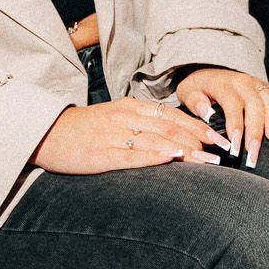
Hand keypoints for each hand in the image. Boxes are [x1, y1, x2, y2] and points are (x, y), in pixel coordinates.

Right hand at [34, 97, 225, 174]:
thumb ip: (143, 125)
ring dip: (184, 150)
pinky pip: (132, 155)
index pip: (173, 115)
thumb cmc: (84, 130)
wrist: (47, 134)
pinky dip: (154, 156)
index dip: (199, 126)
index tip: (220, 138)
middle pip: (170, 127)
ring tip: (206, 161)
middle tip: (221, 153)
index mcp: (131, 107)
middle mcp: (125, 117)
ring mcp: (113, 135)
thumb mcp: (115, 119)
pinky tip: (171, 160)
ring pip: (156, 140)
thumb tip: (175, 138)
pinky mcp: (101, 154)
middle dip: (199, 140)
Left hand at [175, 65, 268, 170]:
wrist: (209, 70)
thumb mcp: (187, 90)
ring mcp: (259, 85)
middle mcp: (244, 81)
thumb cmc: (198, 87)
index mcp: (224, 83)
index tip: (236, 147)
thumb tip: (207, 113)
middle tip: (254, 154)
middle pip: (255, 105)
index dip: (236, 125)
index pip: (233, 104)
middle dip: (256, 132)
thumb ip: (194, 101)